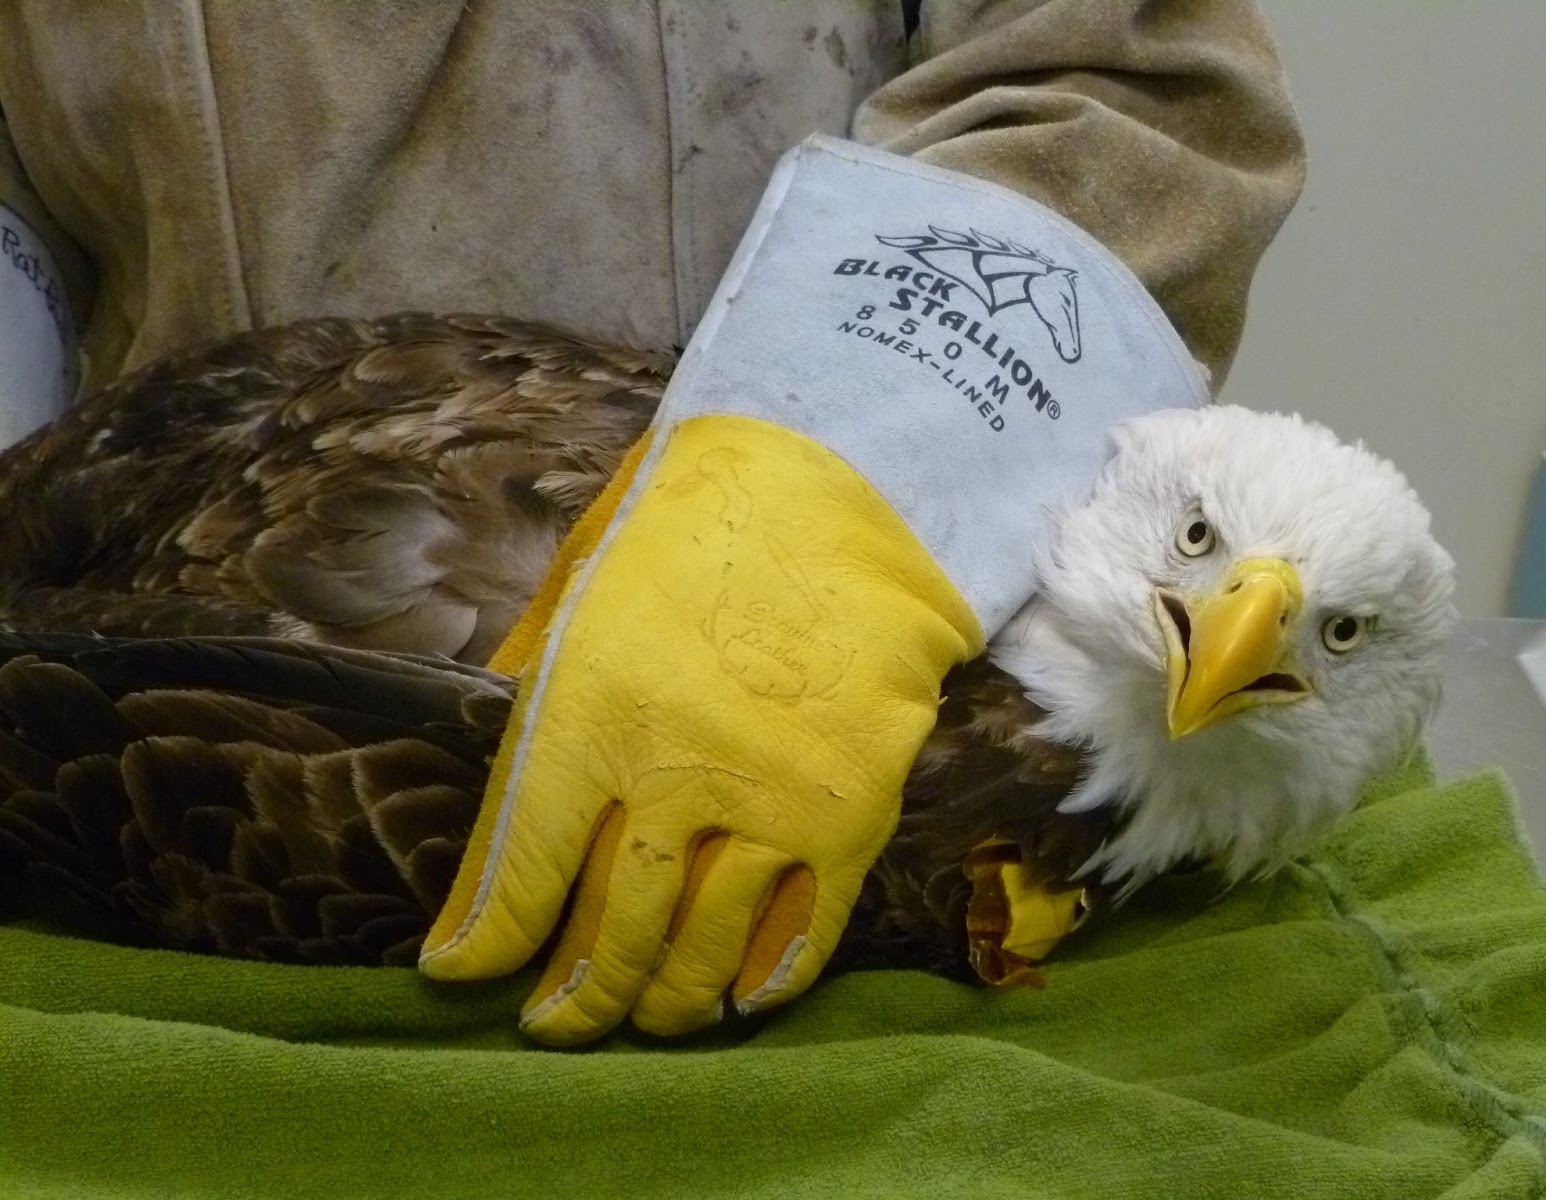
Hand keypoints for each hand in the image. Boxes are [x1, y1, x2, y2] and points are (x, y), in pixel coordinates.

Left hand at [418, 415, 980, 1042]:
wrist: (840, 482)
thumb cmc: (690, 521)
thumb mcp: (579, 586)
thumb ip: (534, 692)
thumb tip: (497, 777)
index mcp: (591, 710)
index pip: (520, 872)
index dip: (485, 941)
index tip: (459, 973)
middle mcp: (678, 770)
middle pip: (612, 932)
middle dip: (572, 997)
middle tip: (551, 1024)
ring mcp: (773, 798)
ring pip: (704, 947)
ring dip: (664, 1002)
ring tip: (642, 1018)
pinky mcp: (852, 809)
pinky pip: (807, 929)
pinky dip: (768, 978)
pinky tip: (739, 1000)